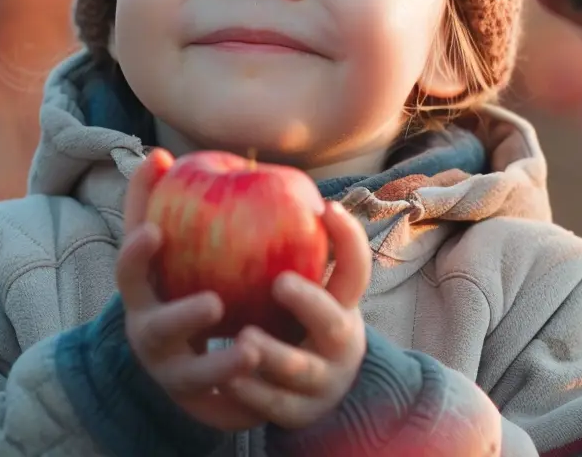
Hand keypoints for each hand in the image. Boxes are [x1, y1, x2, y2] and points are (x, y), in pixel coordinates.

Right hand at [116, 148, 263, 431]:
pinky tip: (263, 363)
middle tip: (214, 303)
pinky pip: (216, 394)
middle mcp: (148, 330)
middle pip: (153, 327)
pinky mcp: (194, 394)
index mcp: (142, 292)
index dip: (137, 251)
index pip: (131, 269)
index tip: (155, 231)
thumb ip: (168, 203)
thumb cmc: (183, 280)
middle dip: (178, 317)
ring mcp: (169, 368)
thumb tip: (161, 154)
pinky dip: (237, 380)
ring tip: (249, 347)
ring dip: (216, 361)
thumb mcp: (178, 246)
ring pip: (187, 371)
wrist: (188, 347)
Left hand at [224, 202, 371, 428]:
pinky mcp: (295, 414)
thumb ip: (277, 241)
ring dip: (274, 354)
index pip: (355, 269)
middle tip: (279, 282)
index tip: (326, 207)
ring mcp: (321, 382)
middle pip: (334, 321)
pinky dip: (252, 392)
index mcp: (342, 305)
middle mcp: (339, 342)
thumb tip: (237, 169)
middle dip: (311, 302)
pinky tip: (226, 376)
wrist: (307, 393)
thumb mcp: (297, 283)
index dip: (349, 240)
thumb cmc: (290, 319)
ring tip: (245, 338)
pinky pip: (273, 405)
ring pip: (301, 370)